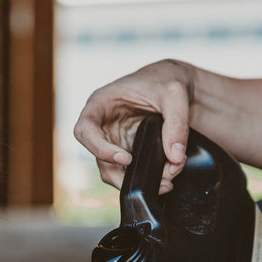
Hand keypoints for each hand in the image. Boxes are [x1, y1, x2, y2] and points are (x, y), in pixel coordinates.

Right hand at [73, 59, 193, 190]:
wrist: (173, 85)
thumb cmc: (166, 80)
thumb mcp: (174, 94)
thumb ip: (176, 123)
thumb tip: (176, 157)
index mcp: (101, 103)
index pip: (85, 130)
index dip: (99, 148)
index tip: (126, 159)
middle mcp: (102, 125)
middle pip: (99, 160)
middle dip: (124, 176)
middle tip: (153, 181)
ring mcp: (113, 141)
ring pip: (114, 172)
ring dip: (138, 181)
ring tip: (167, 181)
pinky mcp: (127, 151)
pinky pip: (130, 172)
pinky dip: (147, 178)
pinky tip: (167, 176)